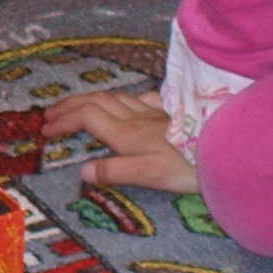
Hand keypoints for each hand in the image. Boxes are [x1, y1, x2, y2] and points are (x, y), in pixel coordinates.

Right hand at [42, 90, 198, 195]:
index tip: (45, 130)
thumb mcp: (149, 175)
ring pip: (115, 97)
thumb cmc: (188, 165)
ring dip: (92, 99)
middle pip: (96, 101)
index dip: (64, 120)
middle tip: (51, 114)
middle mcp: (136, 117)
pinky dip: (124, 99)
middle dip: (70, 105)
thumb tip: (83, 171)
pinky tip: (128, 104)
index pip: (86, 117)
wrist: (226, 148)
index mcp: (126, 134)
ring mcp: (155, 111)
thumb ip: (115, 172)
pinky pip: (140, 98)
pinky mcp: (171, 111)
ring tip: (79, 107)